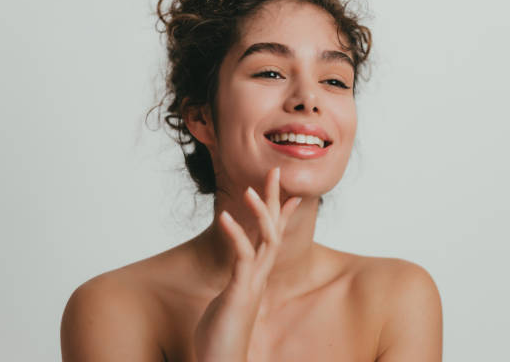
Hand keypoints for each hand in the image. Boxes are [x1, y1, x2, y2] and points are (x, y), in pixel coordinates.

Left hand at [193, 167, 301, 361]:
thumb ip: (236, 287)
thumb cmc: (221, 338)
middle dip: (275, 199)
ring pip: (265, 239)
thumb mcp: (230, 303)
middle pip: (274, 230)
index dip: (280, 213)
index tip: (288, 194)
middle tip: (276, 171)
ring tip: (250, 189)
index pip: (273, 237)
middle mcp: (259, 275)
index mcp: (256, 275)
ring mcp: (253, 282)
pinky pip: (242, 256)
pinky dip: (235, 234)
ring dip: (259, 212)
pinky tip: (225, 217)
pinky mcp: (242, 290)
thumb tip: (238, 281)